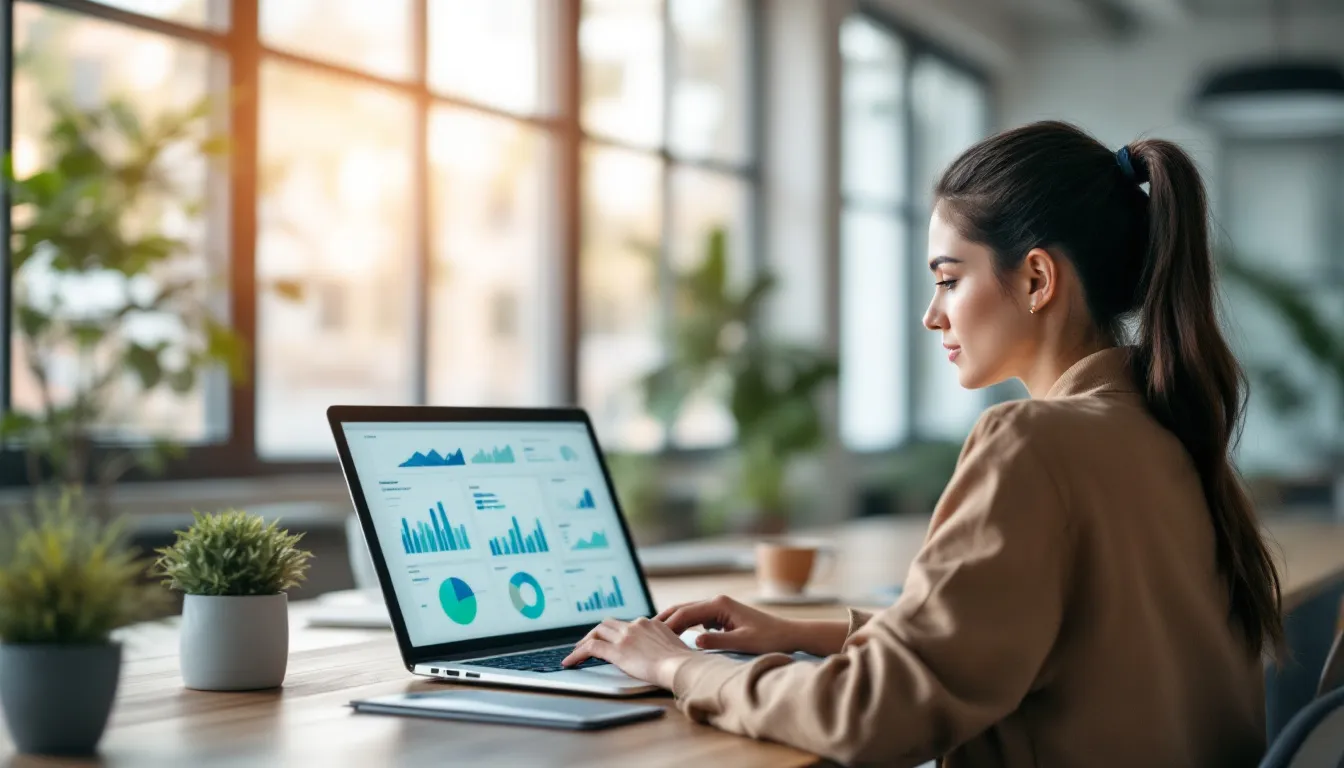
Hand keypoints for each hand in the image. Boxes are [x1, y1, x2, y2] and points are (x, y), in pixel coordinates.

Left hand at [561, 617, 695, 688]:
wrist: (681, 666)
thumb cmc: (684, 663)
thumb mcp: (676, 647)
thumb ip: (665, 647)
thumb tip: (666, 655)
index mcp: (650, 623)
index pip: (626, 624)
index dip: (615, 633)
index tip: (611, 639)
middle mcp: (636, 625)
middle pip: (609, 624)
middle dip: (596, 633)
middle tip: (587, 642)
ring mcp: (625, 636)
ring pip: (597, 632)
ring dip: (585, 641)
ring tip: (576, 652)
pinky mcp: (617, 650)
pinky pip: (590, 649)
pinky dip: (577, 654)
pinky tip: (570, 662)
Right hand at [656, 595, 797, 654]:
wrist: (788, 634)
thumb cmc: (769, 638)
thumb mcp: (743, 642)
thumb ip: (717, 641)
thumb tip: (693, 641)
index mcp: (719, 604)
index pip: (685, 614)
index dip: (667, 626)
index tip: (652, 639)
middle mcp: (717, 601)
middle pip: (682, 609)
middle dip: (663, 620)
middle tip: (643, 633)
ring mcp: (719, 607)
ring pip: (688, 613)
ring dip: (672, 622)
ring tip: (654, 635)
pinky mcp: (722, 615)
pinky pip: (696, 618)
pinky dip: (683, 625)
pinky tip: (675, 636)